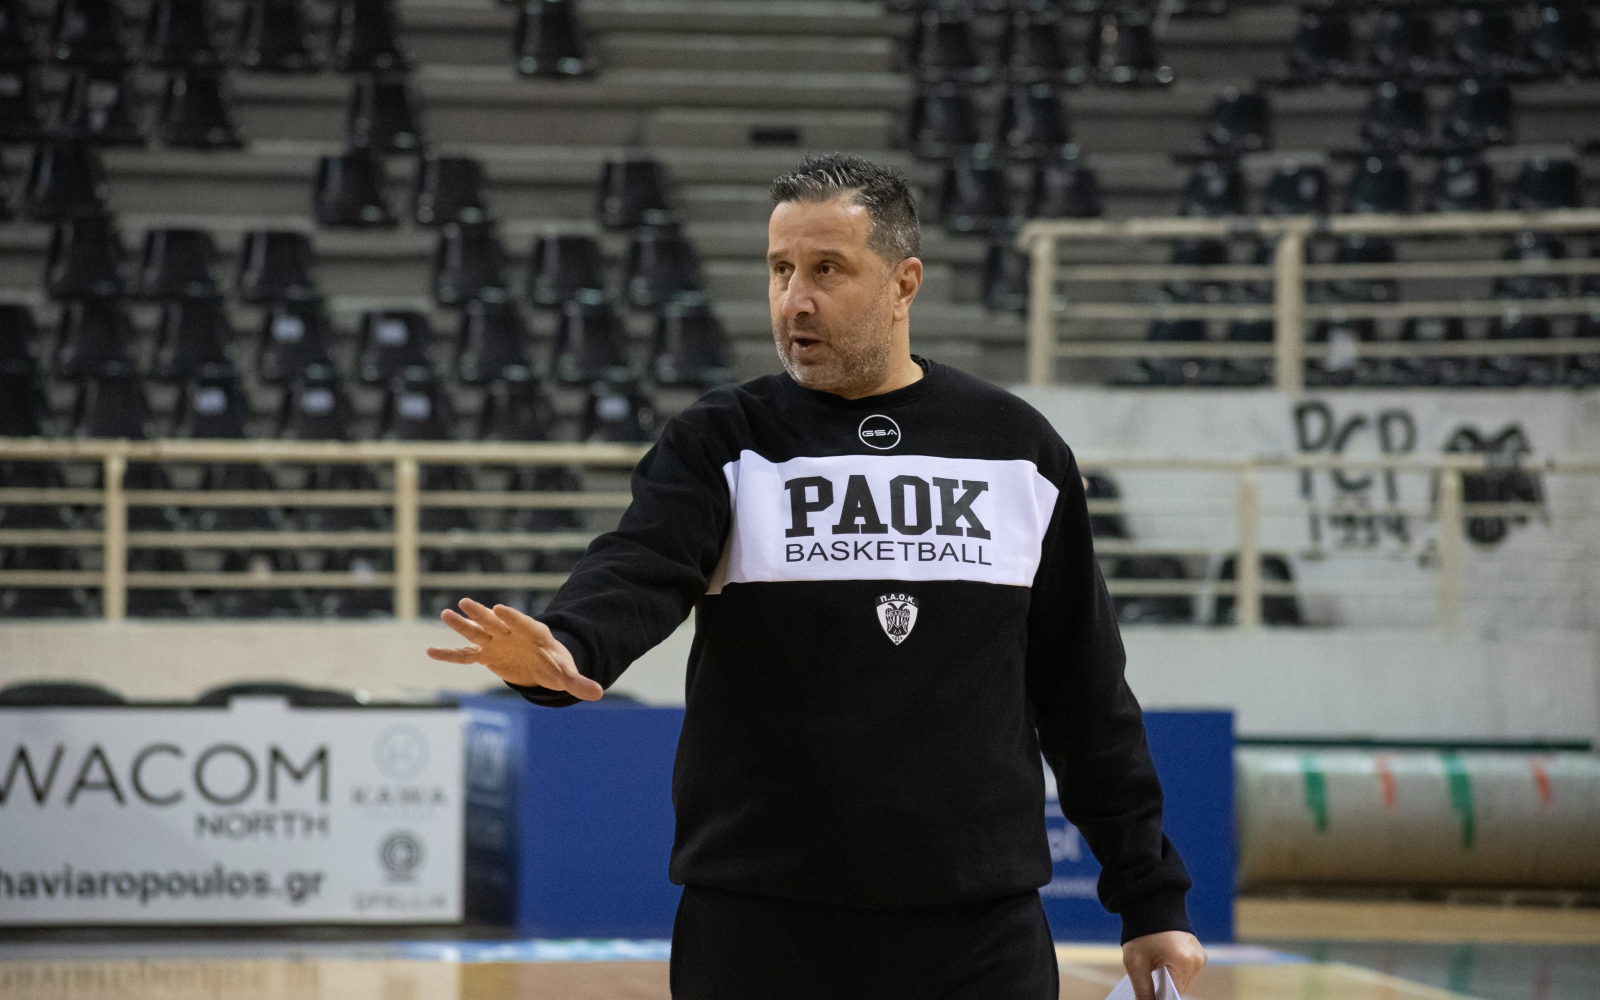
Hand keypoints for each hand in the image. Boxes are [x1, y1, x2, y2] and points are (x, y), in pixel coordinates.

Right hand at [426, 598, 603, 700]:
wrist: (542, 665)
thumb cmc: (555, 665)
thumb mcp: (567, 674)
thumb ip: (578, 683)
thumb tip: (599, 693)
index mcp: (534, 634)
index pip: (522, 623)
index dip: (512, 617)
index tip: (500, 609)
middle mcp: (512, 634)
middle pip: (495, 622)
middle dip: (482, 614)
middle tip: (465, 603)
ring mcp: (496, 643)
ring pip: (477, 632)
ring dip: (462, 625)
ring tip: (446, 614)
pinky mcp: (486, 655)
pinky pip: (465, 655)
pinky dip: (448, 654)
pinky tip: (429, 651)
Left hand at [1122, 930, 1205, 998]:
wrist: (1150, 904)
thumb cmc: (1140, 933)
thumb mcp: (1135, 964)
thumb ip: (1143, 991)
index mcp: (1183, 961)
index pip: (1175, 995)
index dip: (1161, 999)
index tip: (1149, 996)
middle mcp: (1196, 959)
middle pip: (1179, 988)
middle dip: (1163, 989)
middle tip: (1148, 985)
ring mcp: (1200, 955)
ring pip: (1183, 980)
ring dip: (1169, 980)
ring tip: (1154, 972)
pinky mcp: (1198, 952)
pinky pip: (1186, 969)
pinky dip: (1174, 971)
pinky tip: (1161, 965)